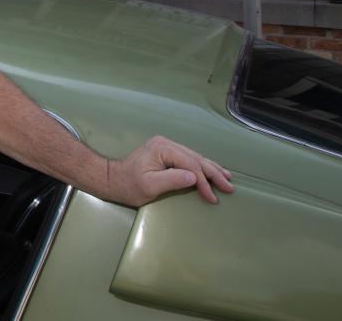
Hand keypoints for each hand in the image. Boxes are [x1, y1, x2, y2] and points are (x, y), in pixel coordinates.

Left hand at [108, 136, 233, 206]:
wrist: (112, 180)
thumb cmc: (128, 185)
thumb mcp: (149, 186)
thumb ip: (172, 180)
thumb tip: (194, 177)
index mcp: (162, 149)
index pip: (190, 165)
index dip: (204, 181)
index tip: (212, 197)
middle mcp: (166, 144)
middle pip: (196, 159)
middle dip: (213, 173)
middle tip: (229, 187)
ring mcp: (166, 147)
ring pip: (195, 158)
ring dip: (211, 168)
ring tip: (227, 178)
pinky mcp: (166, 153)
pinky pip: (189, 159)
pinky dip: (202, 166)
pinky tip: (212, 170)